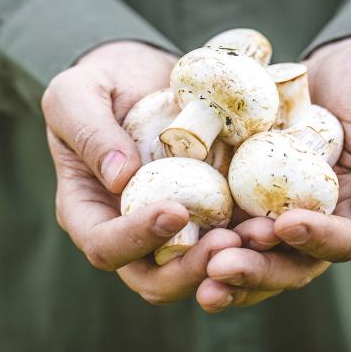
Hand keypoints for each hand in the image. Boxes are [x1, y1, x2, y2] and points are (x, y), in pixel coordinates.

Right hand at [42, 41, 240, 303]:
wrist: (141, 74)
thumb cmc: (101, 84)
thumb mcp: (76, 97)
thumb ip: (90, 134)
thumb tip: (120, 179)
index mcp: (89, 210)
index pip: (105, 246)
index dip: (137, 238)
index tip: (174, 209)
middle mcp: (131, 228)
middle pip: (154, 278)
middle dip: (192, 269)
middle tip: (229, 241)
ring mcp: (172, 222)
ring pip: (197, 264)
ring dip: (232, 259)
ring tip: (263, 232)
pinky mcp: (206, 206)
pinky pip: (227, 232)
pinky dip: (249, 233)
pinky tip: (274, 217)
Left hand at [197, 35, 350, 311]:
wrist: (345, 61)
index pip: (342, 239)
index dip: (316, 239)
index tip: (285, 224)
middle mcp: (317, 215)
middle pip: (290, 258)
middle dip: (259, 267)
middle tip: (222, 266)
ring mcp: (280, 202)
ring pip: (255, 246)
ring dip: (227, 259)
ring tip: (199, 264)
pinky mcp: (251, 183)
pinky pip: (230, 208)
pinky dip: (209, 225)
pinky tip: (182, 228)